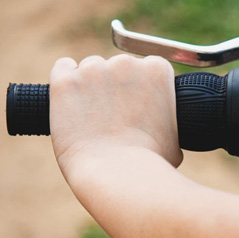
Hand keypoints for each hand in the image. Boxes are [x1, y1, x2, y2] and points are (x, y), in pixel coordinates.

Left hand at [49, 54, 182, 173]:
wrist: (118, 175)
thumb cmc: (150, 163)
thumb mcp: (175, 135)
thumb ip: (166, 116)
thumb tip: (161, 122)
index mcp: (157, 70)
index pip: (148, 67)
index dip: (142, 89)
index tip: (137, 107)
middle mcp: (126, 63)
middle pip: (119, 67)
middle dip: (117, 88)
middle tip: (115, 118)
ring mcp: (93, 70)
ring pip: (91, 69)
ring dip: (92, 87)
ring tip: (94, 119)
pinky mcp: (65, 81)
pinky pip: (63, 68)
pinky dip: (65, 78)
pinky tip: (71, 97)